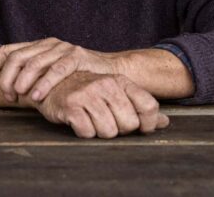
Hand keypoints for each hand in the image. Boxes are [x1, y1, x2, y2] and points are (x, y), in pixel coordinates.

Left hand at [0, 38, 117, 102]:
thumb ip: (30, 78)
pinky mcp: (77, 56)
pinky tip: (37, 97)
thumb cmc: (77, 79)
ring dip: (22, 81)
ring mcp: (62, 48)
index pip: (6, 50)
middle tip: (6, 96)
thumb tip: (4, 91)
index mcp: (37, 46)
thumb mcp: (50, 76)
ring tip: (18, 96)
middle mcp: (47, 44)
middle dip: (6, 77)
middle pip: (16, 57)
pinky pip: (57, 69)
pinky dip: (44, 84)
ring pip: (34, 63)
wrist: (111, 72)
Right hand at [35, 71, 168, 138]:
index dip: (147, 123)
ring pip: (109, 131)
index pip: (148, 106)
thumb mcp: (114, 93)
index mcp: (120, 81)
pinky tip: (78, 122)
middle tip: (106, 121)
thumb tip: (164, 122)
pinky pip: (87, 132)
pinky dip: (84, 132)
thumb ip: (139, 107)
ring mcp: (87, 94)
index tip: (137, 127)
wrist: (49, 82)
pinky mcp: (70, 106)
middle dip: (119, 129)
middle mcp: (105, 85)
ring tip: (91, 120)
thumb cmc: (86, 91)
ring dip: (100, 132)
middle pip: (129, 124)